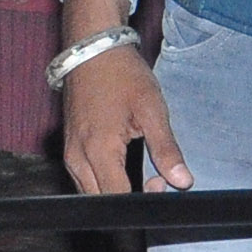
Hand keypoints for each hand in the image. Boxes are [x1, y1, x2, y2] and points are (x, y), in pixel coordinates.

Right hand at [56, 0, 189, 193]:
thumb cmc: (121, 74)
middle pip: (101, 202)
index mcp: (99, 150)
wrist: (92, 49)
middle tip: (155, 178)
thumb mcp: (151, 109)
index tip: (160, 185)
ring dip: (116, 192)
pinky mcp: (69, 147)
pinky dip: (105, 181)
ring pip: (91, 193)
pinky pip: (84, 179)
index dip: (142, 202)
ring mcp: (70, 153)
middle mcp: (78, 157)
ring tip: (142, 171)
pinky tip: (124, 165)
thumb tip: (182, 181)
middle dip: (129, 200)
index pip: (117, 199)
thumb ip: (166, 149)